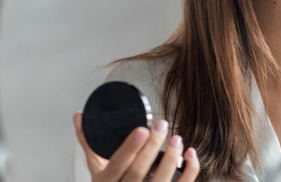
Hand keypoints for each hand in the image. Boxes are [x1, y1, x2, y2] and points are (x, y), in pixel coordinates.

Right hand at [73, 112, 199, 180]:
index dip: (130, 148)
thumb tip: (79, 116)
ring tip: (177, 139)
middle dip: (152, 146)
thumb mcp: (96, 168)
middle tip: (162, 125)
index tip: (142, 129)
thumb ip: (90, 142)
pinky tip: (190, 154)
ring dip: (171, 158)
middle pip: (139, 171)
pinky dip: (189, 170)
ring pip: (161, 181)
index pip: (118, 165)